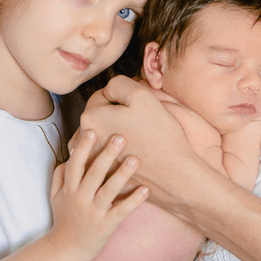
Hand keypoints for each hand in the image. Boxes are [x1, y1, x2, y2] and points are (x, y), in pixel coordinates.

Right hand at [49, 130, 148, 260]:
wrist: (66, 250)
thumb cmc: (63, 219)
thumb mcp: (55, 196)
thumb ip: (59, 176)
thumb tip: (68, 156)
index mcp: (69, 189)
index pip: (75, 164)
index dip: (83, 147)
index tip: (93, 130)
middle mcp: (80, 199)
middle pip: (94, 173)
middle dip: (106, 154)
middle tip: (120, 137)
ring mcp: (93, 213)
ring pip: (108, 190)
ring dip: (122, 174)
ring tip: (135, 159)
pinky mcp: (106, 225)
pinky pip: (121, 211)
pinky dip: (134, 201)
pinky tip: (145, 189)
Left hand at [76, 78, 201, 208]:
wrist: (174, 174)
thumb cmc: (159, 133)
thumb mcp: (140, 95)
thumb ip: (118, 84)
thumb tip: (108, 90)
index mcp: (90, 118)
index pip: (101, 97)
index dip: (122, 98)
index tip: (137, 109)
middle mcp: (86, 141)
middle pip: (99, 117)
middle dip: (115, 116)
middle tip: (139, 125)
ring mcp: (93, 162)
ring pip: (103, 137)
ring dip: (116, 135)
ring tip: (138, 140)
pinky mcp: (104, 177)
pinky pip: (107, 158)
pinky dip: (118, 155)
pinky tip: (135, 156)